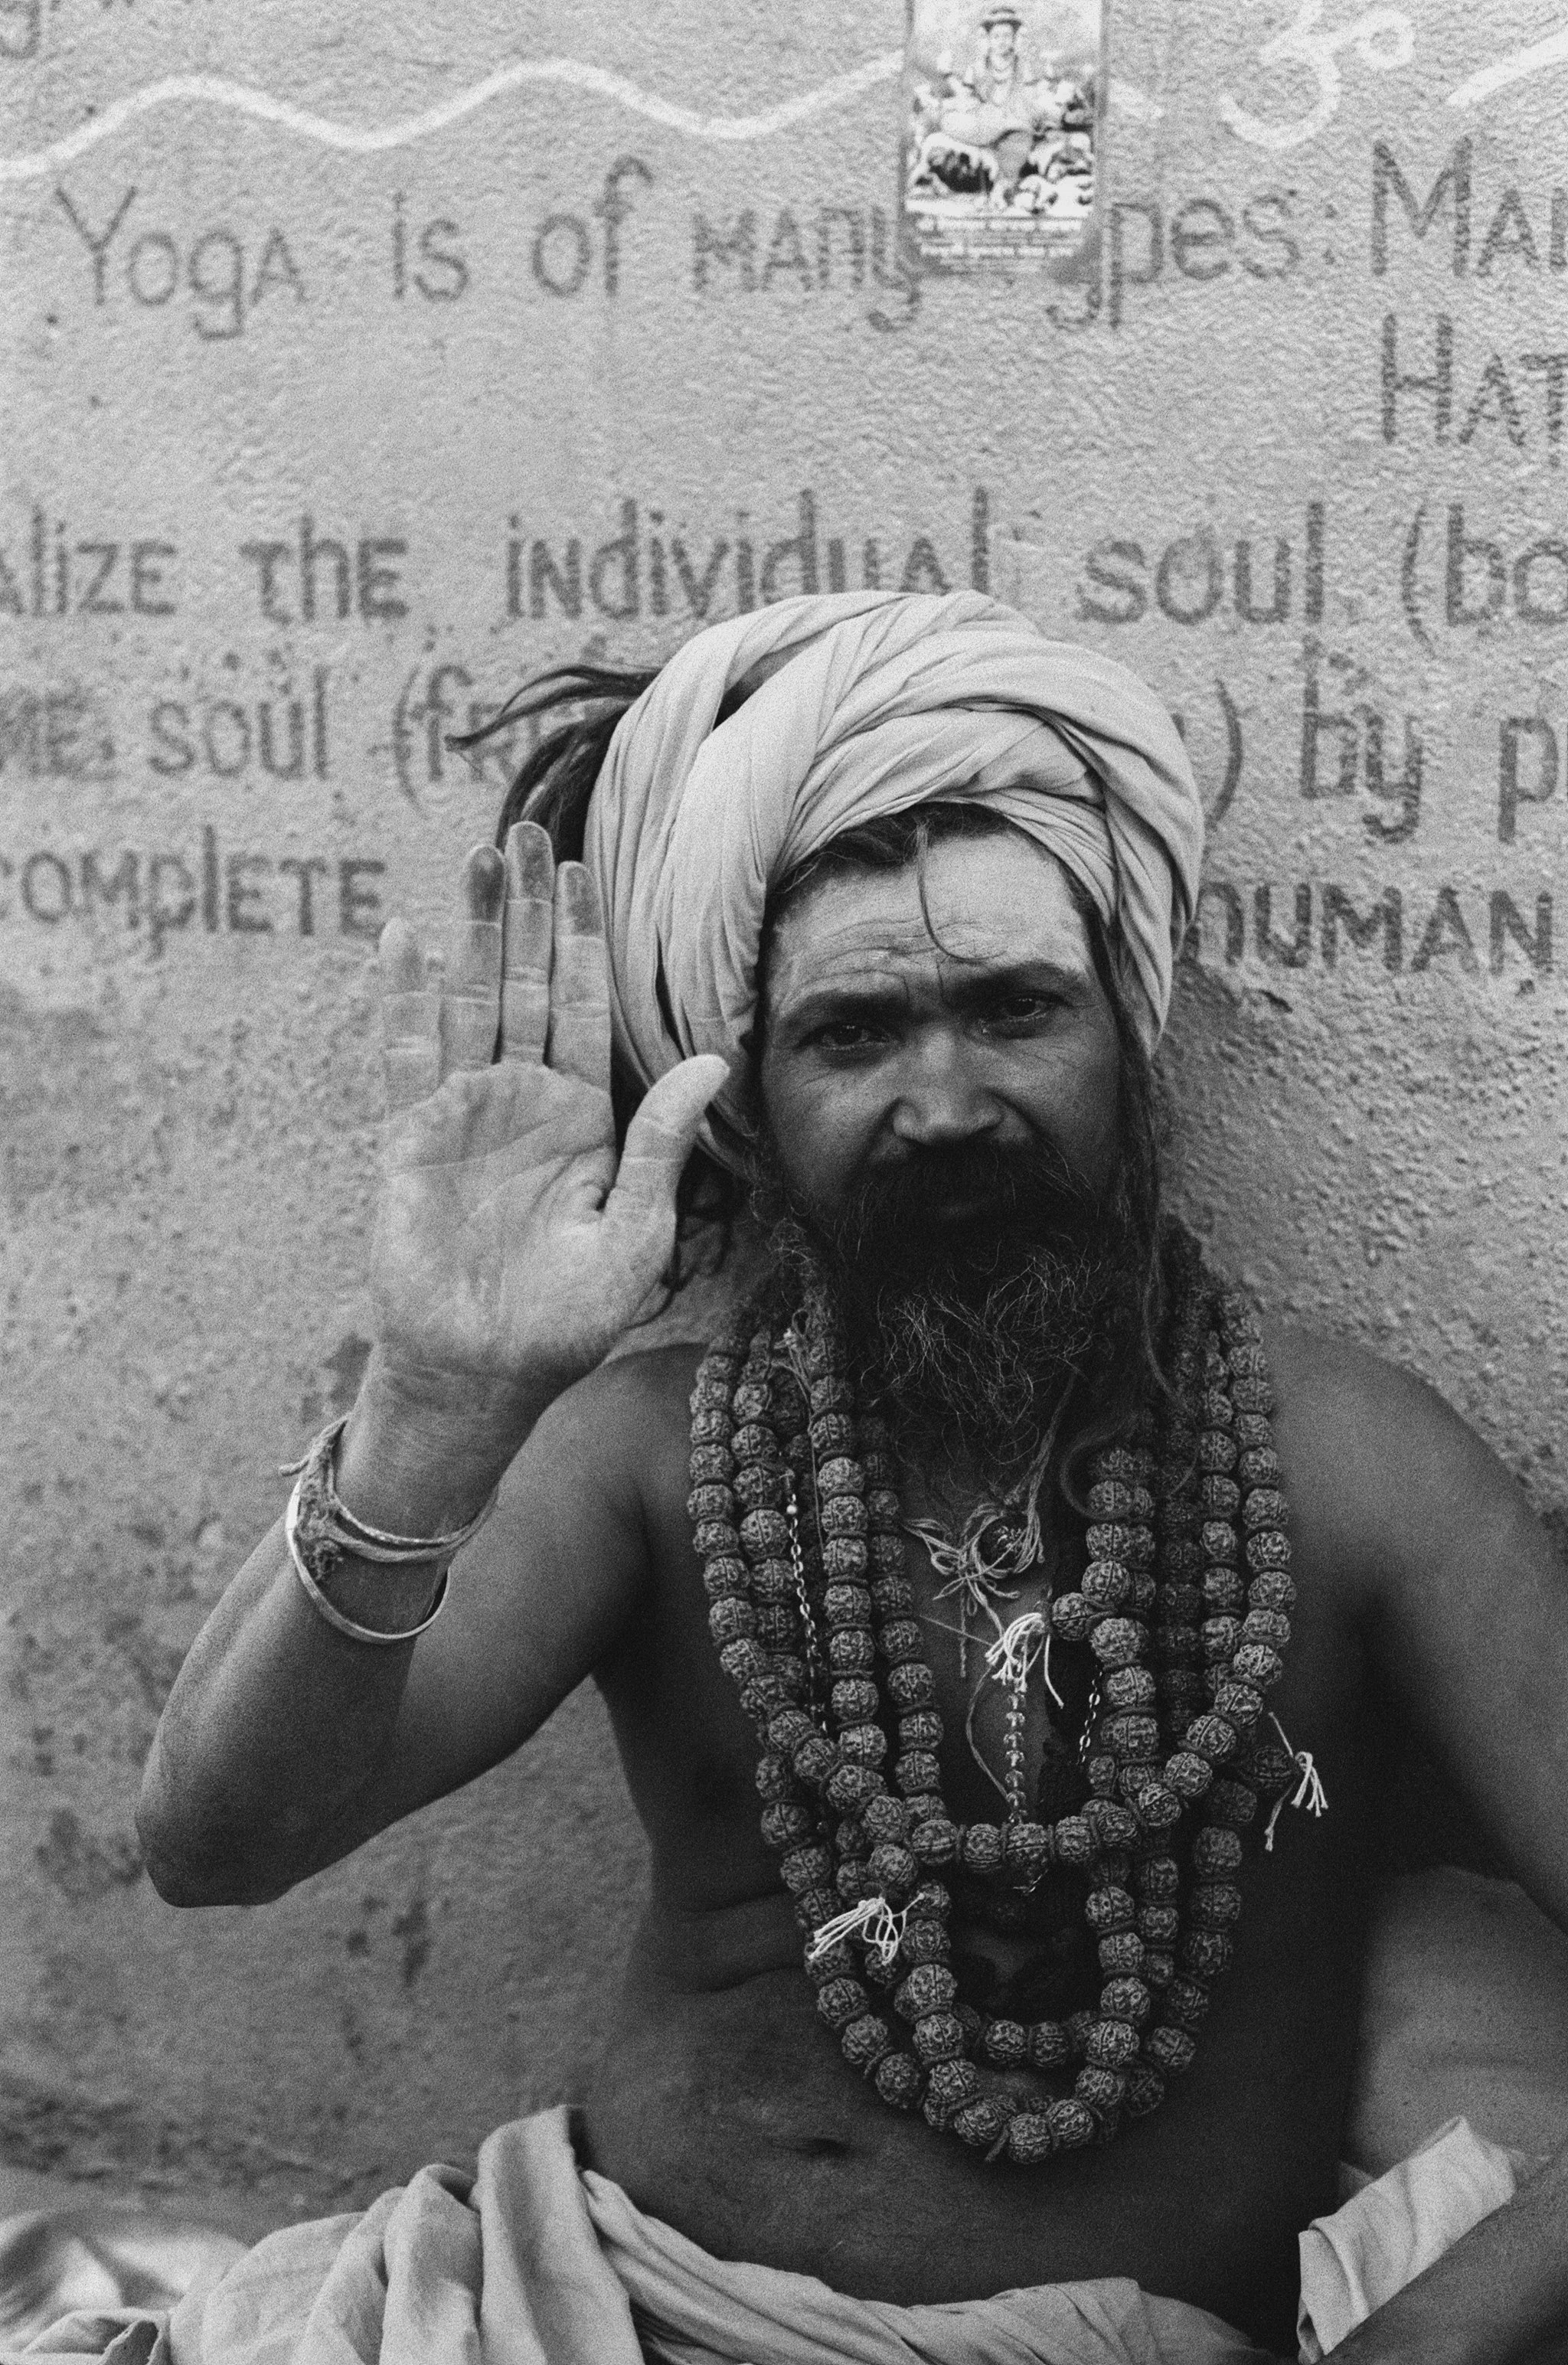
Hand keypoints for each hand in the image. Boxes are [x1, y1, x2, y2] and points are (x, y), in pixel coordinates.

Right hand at [368, 823, 725, 1421]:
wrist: (482, 1370)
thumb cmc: (567, 1317)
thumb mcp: (636, 1232)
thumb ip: (664, 1145)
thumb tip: (713, 1064)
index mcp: (580, 1116)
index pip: (583, 1006)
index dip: (581, 940)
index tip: (579, 873)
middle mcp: (521, 1099)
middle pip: (525, 982)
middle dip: (526, 910)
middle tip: (524, 830)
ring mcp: (463, 1110)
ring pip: (469, 998)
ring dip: (473, 929)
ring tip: (477, 857)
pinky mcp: (410, 1135)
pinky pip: (405, 1052)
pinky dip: (404, 995)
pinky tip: (406, 938)